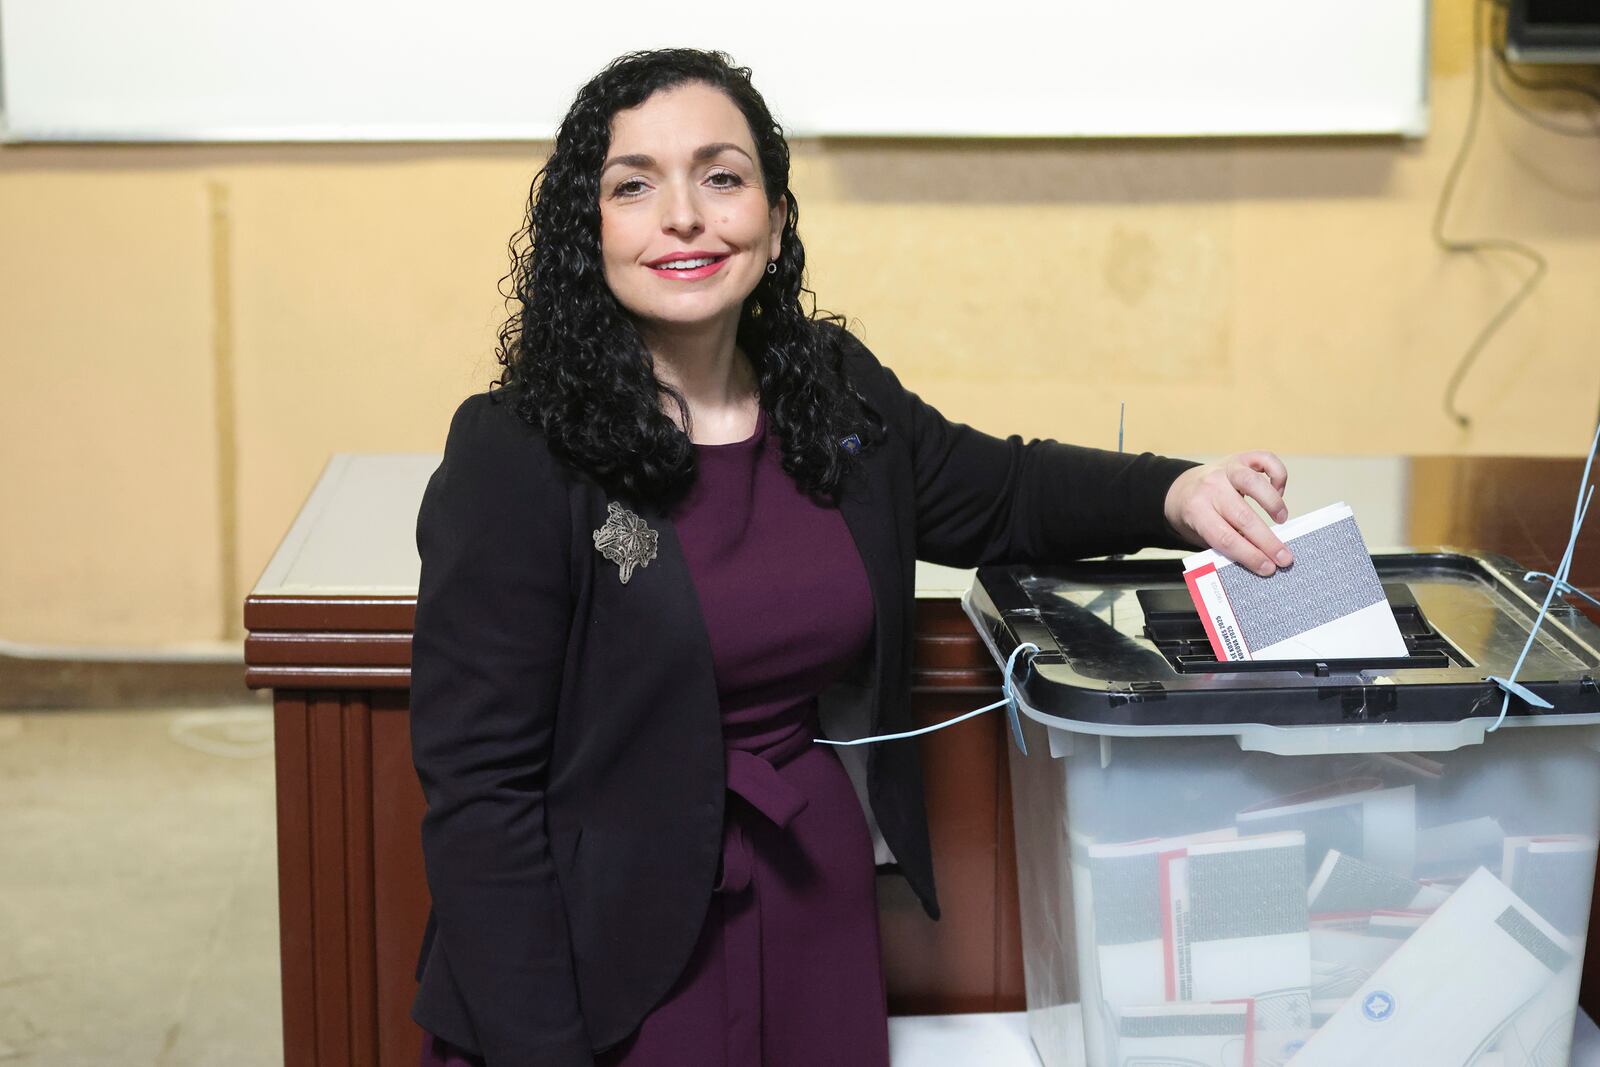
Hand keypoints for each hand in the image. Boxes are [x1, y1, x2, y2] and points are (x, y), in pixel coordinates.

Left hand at [1163, 452, 1293, 576]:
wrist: (1181, 489)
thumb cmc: (1197, 517)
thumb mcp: (1201, 535)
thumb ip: (1225, 545)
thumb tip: (1259, 560)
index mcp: (1196, 511)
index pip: (1225, 537)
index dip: (1249, 555)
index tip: (1267, 568)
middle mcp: (1211, 487)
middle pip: (1242, 516)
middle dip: (1267, 541)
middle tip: (1285, 558)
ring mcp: (1226, 469)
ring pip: (1253, 483)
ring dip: (1273, 504)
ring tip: (1282, 520)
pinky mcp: (1241, 458)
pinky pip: (1265, 459)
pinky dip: (1278, 475)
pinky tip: (1279, 492)